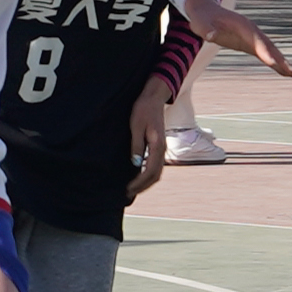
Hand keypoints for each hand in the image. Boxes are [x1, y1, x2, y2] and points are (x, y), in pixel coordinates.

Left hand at [126, 77, 173, 199]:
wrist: (154, 98)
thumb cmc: (143, 109)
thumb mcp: (136, 126)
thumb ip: (137, 145)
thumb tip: (135, 163)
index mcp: (157, 145)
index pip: (150, 171)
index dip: (139, 182)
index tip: (128, 188)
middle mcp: (162, 149)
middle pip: (155, 175)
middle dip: (142, 186)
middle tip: (128, 192)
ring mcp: (162, 149)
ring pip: (157, 172)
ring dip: (146, 182)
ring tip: (133, 188)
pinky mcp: (159, 147)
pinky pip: (156, 166)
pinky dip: (148, 175)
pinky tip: (138, 176)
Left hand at [182, 0, 291, 77]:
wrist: (205, 10)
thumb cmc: (202, 18)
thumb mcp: (200, 23)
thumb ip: (206, 29)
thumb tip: (211, 36)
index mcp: (241, 25)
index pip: (255, 39)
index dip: (264, 51)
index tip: (273, 63)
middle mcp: (250, 30)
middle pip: (268, 45)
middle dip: (280, 59)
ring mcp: (252, 36)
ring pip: (270, 49)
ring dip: (282, 61)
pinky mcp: (250, 43)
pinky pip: (265, 53)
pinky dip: (275, 61)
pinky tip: (284, 72)